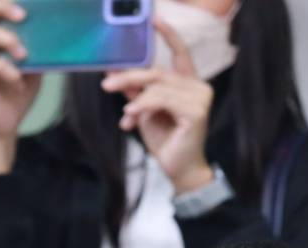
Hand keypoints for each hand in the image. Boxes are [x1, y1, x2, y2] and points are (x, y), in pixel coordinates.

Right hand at [0, 1, 43, 173]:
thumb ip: (39, 50)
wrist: (4, 125)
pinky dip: (11, 72)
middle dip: (1, 7)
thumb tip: (58, 32)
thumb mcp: (35, 67)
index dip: (3, 1)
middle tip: (22, 16)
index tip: (26, 4)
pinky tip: (19, 84)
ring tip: (24, 55)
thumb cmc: (18, 94)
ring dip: (8, 39)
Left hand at [100, 19, 213, 192]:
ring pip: (158, 87)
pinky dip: (143, 106)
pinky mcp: (197, 111)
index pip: (180, 53)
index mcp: (188, 83)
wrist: (178, 168)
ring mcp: (200, 98)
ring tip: (125, 114)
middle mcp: (198, 86)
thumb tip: (113, 73)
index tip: (154, 19)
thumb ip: (136, 91)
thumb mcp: (145, 111)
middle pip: (158, 72)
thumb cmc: (165, 139)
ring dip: (135, 99)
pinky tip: (131, 116)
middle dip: (130, 77)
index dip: (168, 35)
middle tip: (106, 84)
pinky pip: (162, 100)